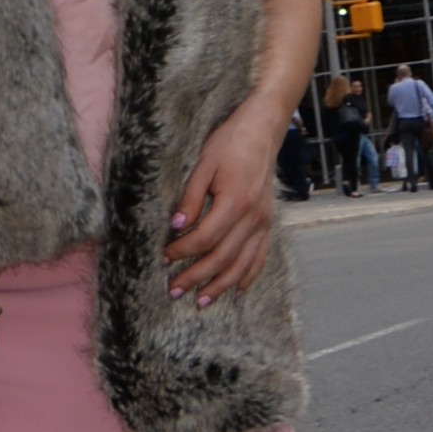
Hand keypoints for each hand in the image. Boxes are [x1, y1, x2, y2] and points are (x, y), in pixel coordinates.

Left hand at [169, 123, 281, 304]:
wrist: (262, 130)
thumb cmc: (229, 142)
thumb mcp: (203, 163)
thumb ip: (190, 197)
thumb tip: (176, 227)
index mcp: (235, 201)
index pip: (205, 238)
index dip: (183, 252)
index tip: (164, 258)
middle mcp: (253, 217)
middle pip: (222, 258)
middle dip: (196, 278)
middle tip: (174, 291)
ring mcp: (263, 222)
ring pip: (242, 264)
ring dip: (220, 286)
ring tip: (201, 301)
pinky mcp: (268, 223)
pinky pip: (260, 257)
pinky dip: (248, 276)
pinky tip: (236, 290)